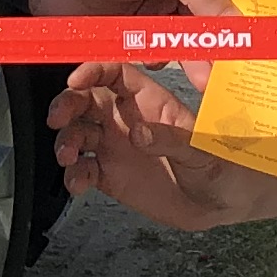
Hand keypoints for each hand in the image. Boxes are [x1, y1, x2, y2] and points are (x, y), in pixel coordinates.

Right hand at [49, 68, 240, 228]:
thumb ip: (170, 139)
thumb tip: (138, 133)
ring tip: (68, 157)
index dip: (93, 70)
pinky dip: (73, 175)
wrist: (218, 206)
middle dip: (67, 104)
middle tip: (58, 119)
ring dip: (65, 141)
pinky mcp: (109, 175)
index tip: (76, 79)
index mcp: (149, 101)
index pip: (115, 73)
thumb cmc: (217, 167)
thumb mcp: (201, 149)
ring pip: (77, 133)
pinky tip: (78, 183)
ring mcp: (116, 146)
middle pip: (86, 99)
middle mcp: (127, 119)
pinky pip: (82, 169)